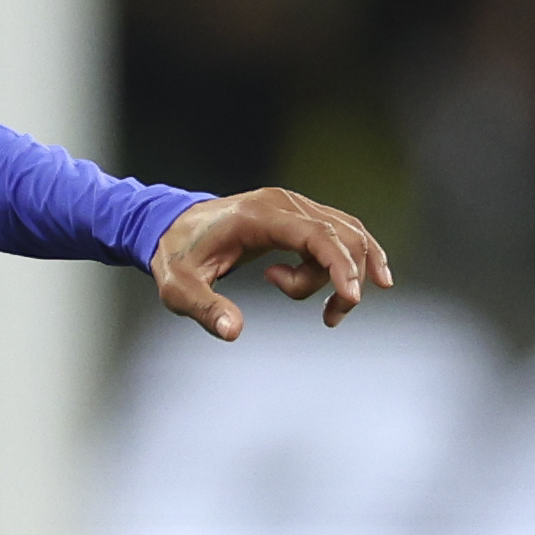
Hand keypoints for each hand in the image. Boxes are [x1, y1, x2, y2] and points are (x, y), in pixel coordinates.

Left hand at [153, 186, 392, 341]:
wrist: (170, 226)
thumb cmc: (176, 255)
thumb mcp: (180, 288)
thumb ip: (206, 308)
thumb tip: (233, 331)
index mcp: (259, 215)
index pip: (317, 234)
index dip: (340, 265)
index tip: (351, 297)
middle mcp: (284, 203)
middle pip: (340, 236)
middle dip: (345, 280)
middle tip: (329, 317)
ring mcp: (294, 206)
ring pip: (346, 236)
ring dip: (347, 275)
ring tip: (327, 312)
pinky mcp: (298, 215)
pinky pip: (339, 234)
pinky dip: (354, 258)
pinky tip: (364, 283)